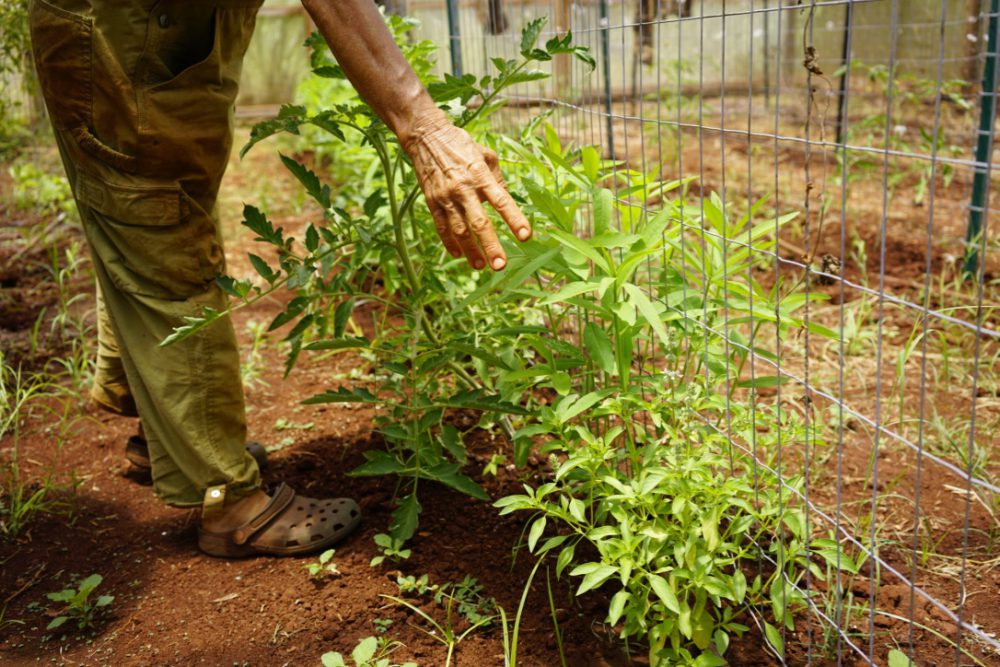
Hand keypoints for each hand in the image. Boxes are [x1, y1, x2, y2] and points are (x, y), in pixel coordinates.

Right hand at [402, 121, 530, 270]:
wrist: (426, 137)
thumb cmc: (461, 145)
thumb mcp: (486, 155)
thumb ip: (497, 179)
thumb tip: (506, 199)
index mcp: (481, 175)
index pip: (502, 201)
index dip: (515, 219)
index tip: (526, 236)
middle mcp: (464, 188)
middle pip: (479, 222)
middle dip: (491, 245)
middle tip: (501, 265)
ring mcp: (446, 197)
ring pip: (459, 230)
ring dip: (471, 250)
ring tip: (481, 265)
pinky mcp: (432, 201)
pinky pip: (441, 227)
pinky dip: (450, 242)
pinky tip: (458, 254)